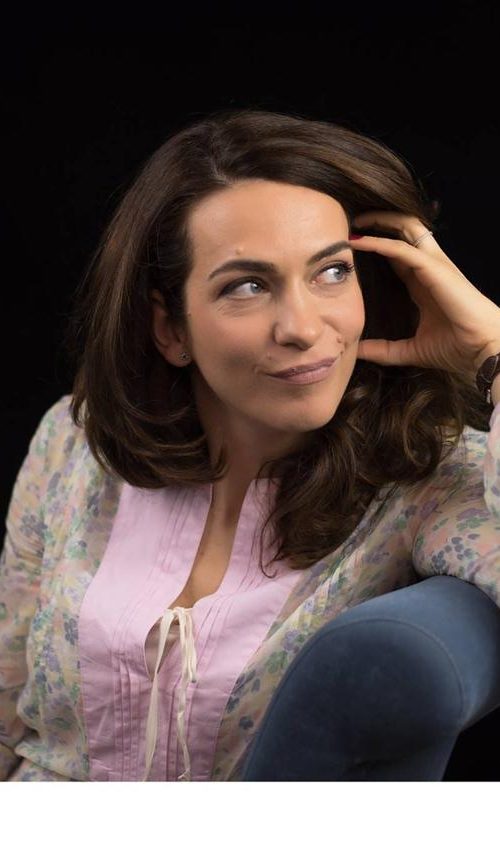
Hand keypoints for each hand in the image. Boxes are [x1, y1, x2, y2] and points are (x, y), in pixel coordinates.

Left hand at [348, 211, 499, 381]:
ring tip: (355, 222)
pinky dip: (379, 242)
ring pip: (406, 228)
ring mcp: (433, 265)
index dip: (377, 244)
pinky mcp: (434, 269)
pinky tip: (359, 243)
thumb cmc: (457, 348)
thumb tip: (357, 351)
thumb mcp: (411, 350)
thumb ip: (384, 349)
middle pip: (404, 230)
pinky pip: (401, 248)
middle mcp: (428, 268)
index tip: (350, 245)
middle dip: (379, 221)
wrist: (482, 351)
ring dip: (379, 221)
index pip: (398, 253)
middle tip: (352, 223)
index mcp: (423, 283)